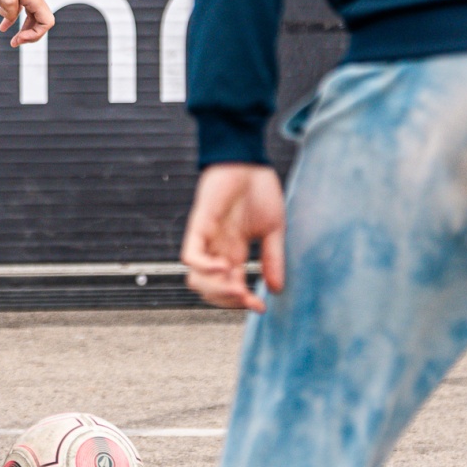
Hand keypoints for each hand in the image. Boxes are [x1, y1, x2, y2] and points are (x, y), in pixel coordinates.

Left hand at [0, 0, 52, 46]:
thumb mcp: (5, 1)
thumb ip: (12, 14)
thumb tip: (10, 18)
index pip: (47, 23)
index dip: (35, 35)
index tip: (18, 38)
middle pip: (40, 21)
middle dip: (30, 35)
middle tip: (14, 42)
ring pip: (30, 16)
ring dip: (23, 29)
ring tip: (12, 40)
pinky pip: (19, 9)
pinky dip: (12, 19)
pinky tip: (2, 26)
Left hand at [180, 163, 285, 310]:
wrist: (248, 159)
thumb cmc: (259, 189)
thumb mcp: (273, 229)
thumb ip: (273, 258)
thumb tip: (276, 289)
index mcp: (233, 251)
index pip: (231, 286)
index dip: (242, 302)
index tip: (260, 308)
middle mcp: (217, 248)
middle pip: (209, 289)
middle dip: (227, 301)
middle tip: (246, 299)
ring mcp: (206, 238)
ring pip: (196, 278)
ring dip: (215, 290)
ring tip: (235, 286)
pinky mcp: (199, 224)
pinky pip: (191, 255)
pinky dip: (204, 267)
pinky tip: (224, 268)